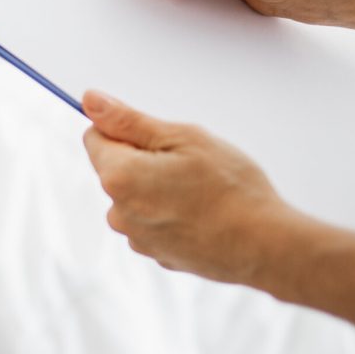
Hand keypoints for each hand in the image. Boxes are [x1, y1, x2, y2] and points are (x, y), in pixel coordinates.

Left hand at [82, 90, 289, 285]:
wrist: (264, 245)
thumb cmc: (230, 187)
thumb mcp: (182, 138)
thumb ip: (128, 120)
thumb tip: (90, 101)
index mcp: (117, 177)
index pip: (94, 137)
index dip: (124, 129)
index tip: (157, 135)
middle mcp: (117, 211)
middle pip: (115, 168)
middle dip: (143, 159)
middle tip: (187, 162)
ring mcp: (134, 237)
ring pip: (134, 196)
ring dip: (155, 187)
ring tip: (197, 191)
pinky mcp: (154, 252)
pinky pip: (151, 220)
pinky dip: (168, 213)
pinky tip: (200, 214)